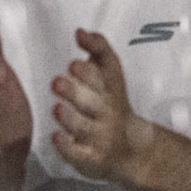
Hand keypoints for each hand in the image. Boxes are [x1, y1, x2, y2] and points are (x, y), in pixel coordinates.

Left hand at [51, 29, 155, 183]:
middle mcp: (111, 113)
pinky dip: (67, 147)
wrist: (134, 152)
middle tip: (57, 83)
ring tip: (57, 109)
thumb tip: (79, 31)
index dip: (91, 70)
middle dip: (76, 92)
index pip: (109, 76)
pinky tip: (56, 137)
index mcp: (114, 90)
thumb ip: (98, 51)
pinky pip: (79, 154)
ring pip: (85, 128)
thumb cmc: (113, 106)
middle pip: (95, 102)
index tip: (73, 63)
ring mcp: (103, 137)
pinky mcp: (92, 159)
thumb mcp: (111, 79)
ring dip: (71, 118)